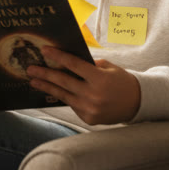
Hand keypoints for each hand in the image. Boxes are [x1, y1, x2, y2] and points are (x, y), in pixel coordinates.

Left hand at [25, 47, 140, 125]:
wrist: (138, 104)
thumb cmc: (121, 81)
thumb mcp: (109, 68)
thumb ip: (89, 65)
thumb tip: (65, 61)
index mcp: (100, 78)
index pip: (74, 65)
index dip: (58, 57)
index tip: (44, 50)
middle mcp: (94, 94)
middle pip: (63, 82)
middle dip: (45, 74)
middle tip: (30, 69)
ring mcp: (90, 108)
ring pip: (63, 95)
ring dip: (47, 87)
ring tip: (34, 81)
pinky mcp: (88, 118)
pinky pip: (72, 105)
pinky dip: (63, 97)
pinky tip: (52, 91)